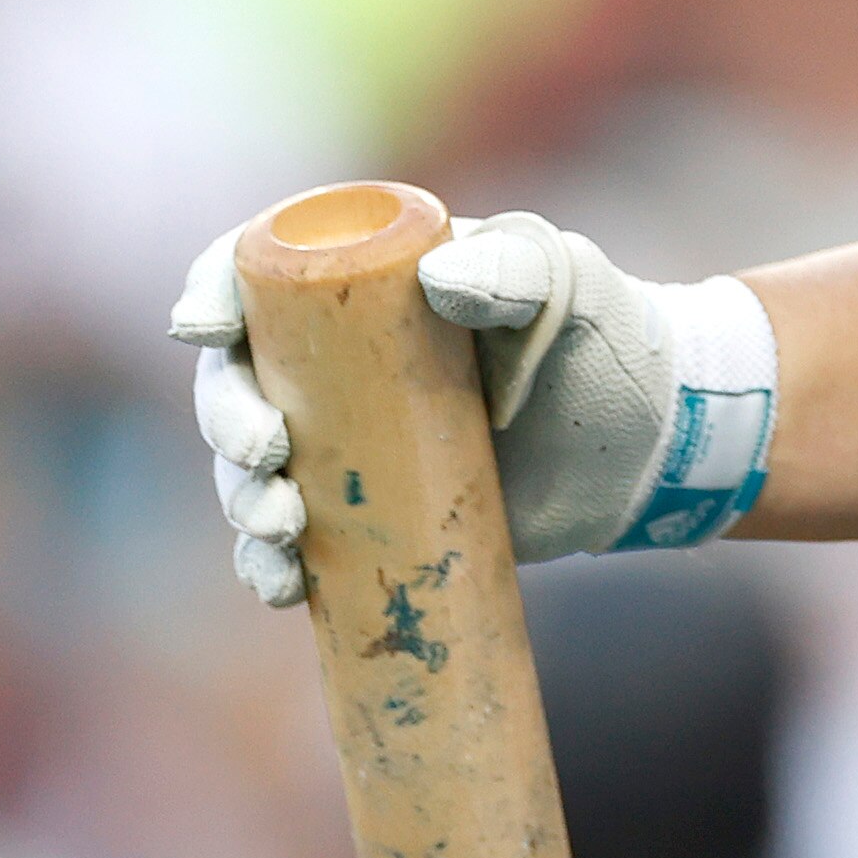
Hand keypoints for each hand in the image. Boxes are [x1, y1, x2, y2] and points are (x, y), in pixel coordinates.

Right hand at [171, 213, 782, 608]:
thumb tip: (437, 279)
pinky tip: (283, 588)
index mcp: (370, 284)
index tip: (206, 330)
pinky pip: (289, 545)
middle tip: (265, 452)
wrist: (651, 443)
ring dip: (240, 500)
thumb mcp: (568, 287)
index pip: (261, 270)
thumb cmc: (607, 340)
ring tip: (283, 527)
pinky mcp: (369, 516)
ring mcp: (349, 443)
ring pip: (250, 469)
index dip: (211, 290)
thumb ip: (517, 268)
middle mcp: (340, 361)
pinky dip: (269, 568)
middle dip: (223, 418)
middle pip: (237, 379)